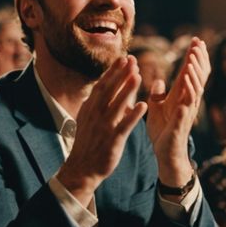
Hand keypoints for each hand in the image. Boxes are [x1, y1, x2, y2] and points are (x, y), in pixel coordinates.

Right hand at [56, 56, 146, 205]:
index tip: (123, 58)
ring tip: (138, 75)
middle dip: (120, 74)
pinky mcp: (112, 141)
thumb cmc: (88, 142)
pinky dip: (133, 115)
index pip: (102, 85)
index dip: (113, 71)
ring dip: (127, 90)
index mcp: (90, 108)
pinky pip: (124, 126)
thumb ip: (97, 102)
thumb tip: (104, 85)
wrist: (82, 168)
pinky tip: (143, 106)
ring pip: (117, 105)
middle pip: (109, 90)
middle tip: (132, 60)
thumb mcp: (87, 118)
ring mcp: (104, 127)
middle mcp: (96, 114)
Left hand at [147, 37, 209, 186]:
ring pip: (194, 93)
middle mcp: (188, 103)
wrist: (164, 153)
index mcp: (182, 96)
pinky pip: (183, 115)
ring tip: (190, 63)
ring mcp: (185, 114)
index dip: (195, 57)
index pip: (192, 72)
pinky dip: (184, 105)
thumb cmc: (163, 130)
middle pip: (198, 78)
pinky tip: (183, 96)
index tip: (196, 40)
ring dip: (193, 78)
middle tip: (198, 44)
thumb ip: (159, 93)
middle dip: (198, 61)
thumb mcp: (157, 107)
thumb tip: (158, 78)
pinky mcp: (178, 127)